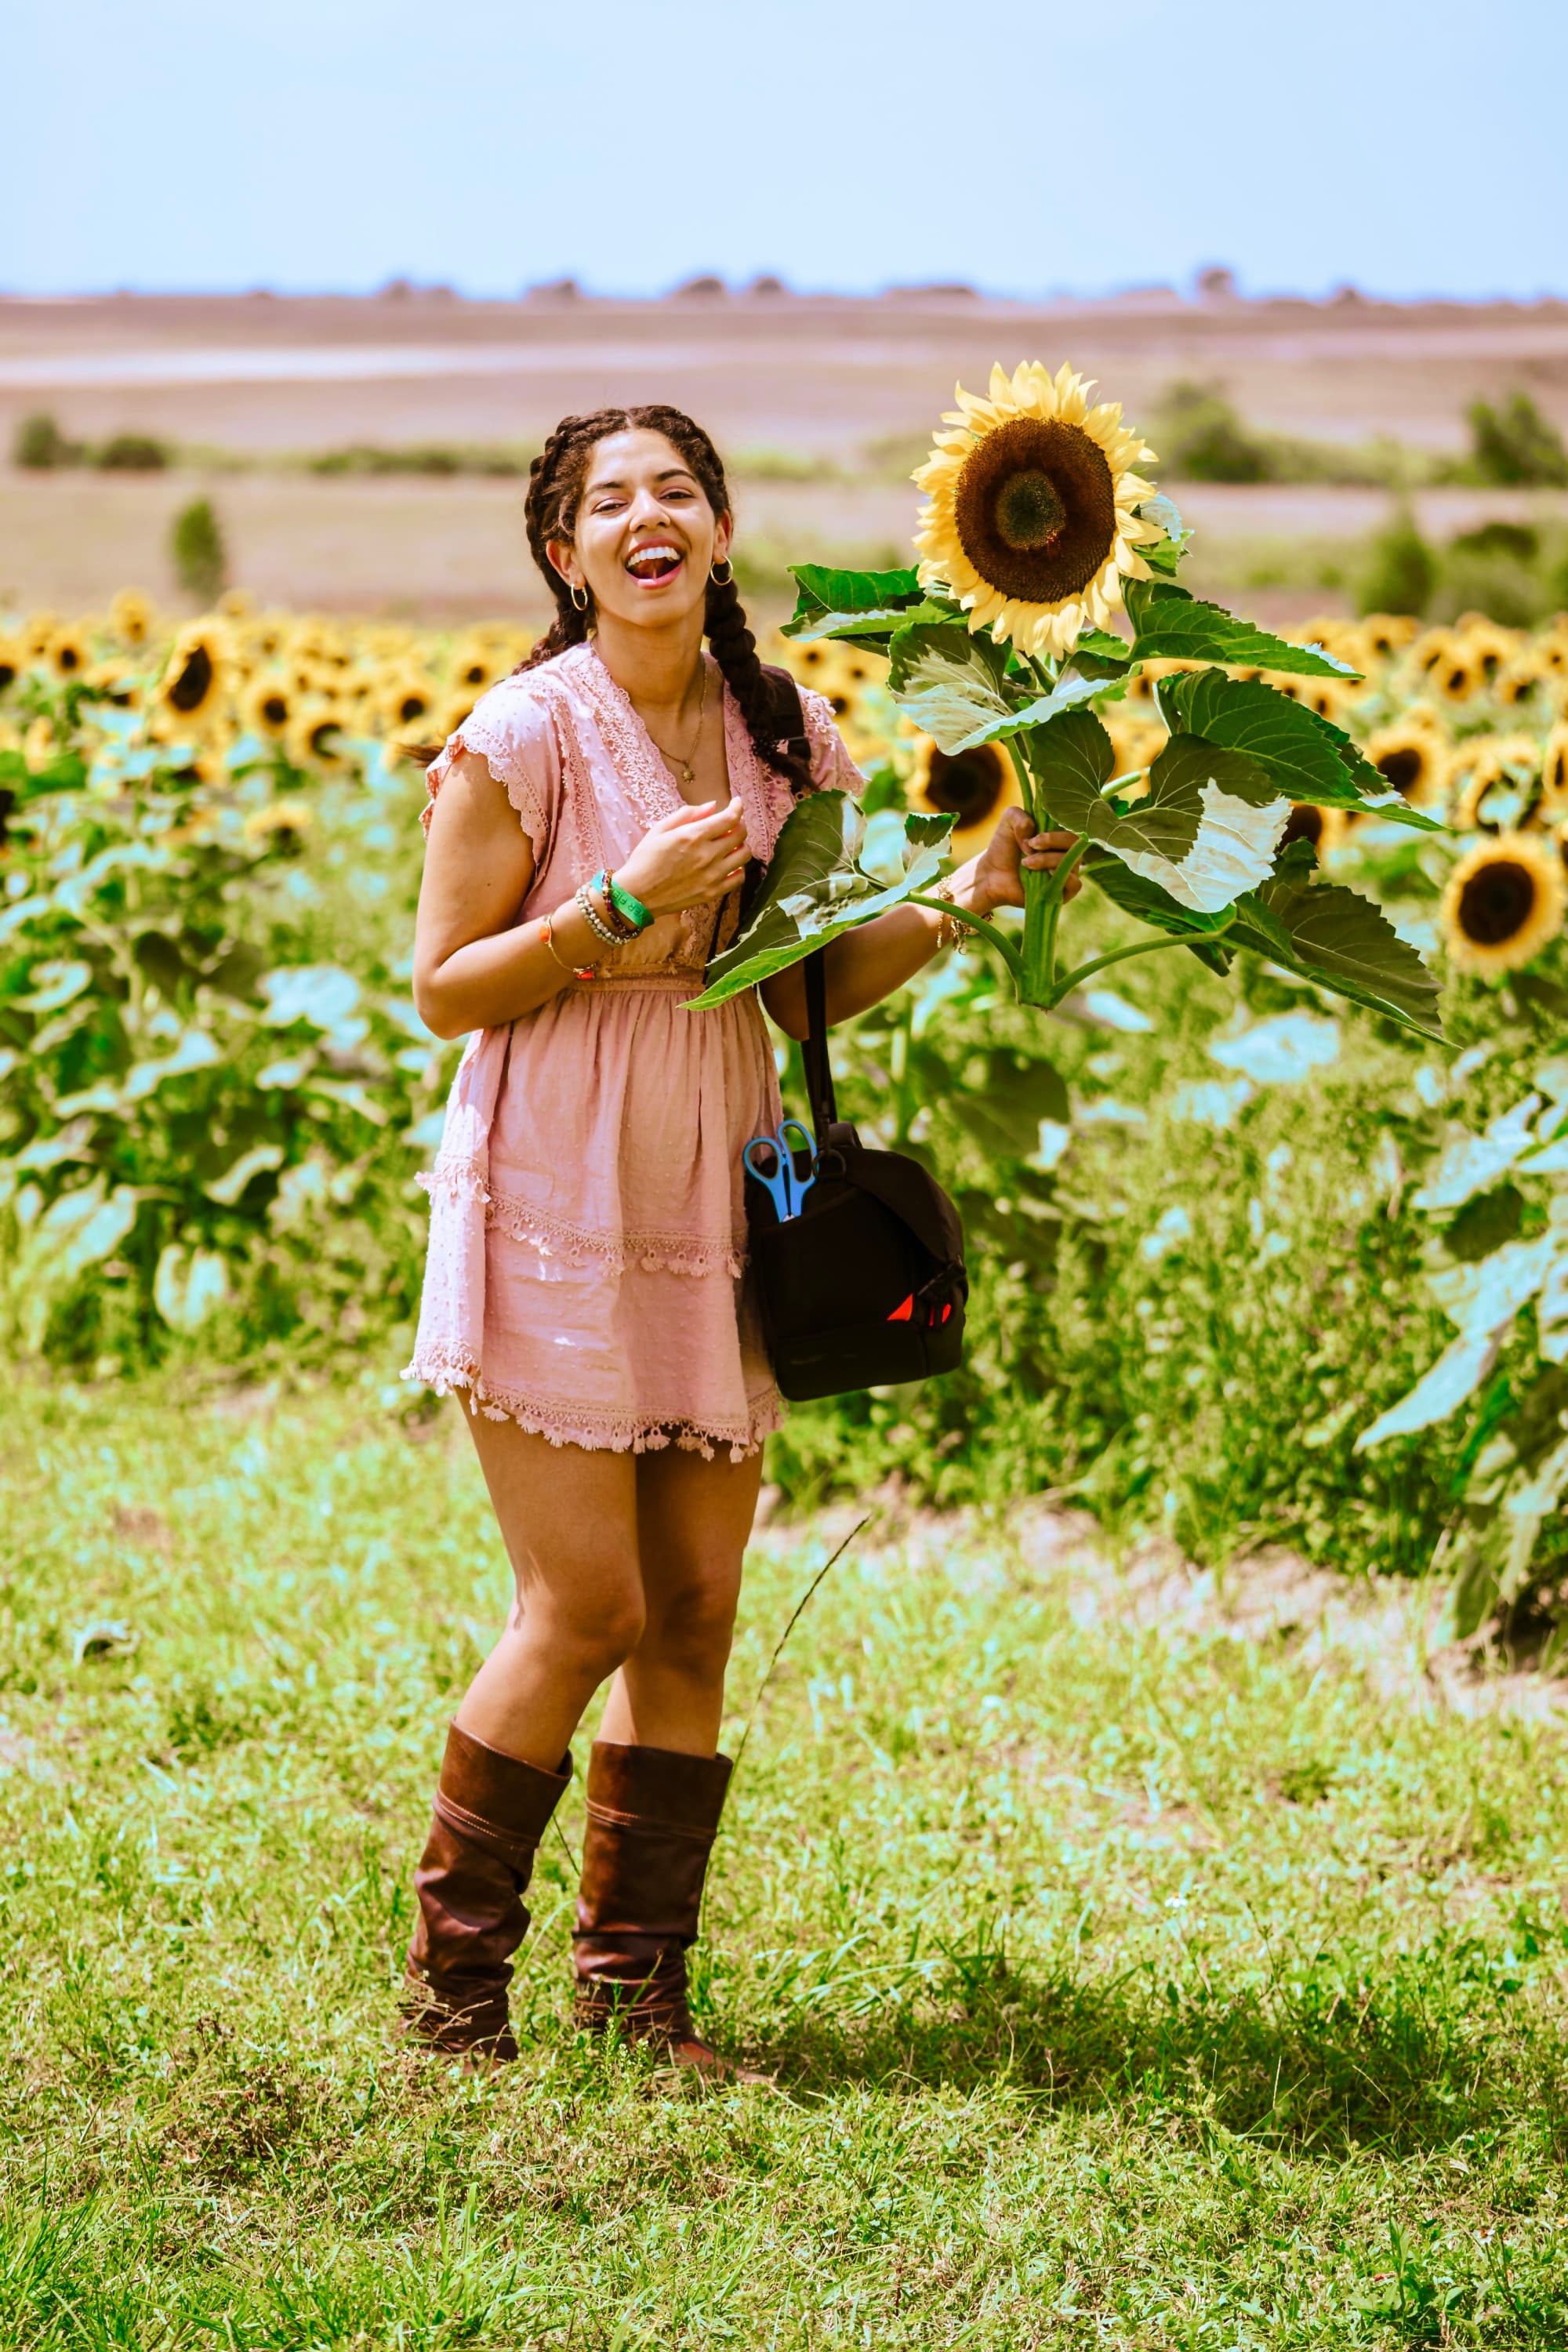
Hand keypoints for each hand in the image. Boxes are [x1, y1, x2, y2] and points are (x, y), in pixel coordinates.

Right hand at [615, 797, 749, 915]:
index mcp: (693, 836)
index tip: (736, 803)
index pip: (730, 818)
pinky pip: (739, 877)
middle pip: (741, 834)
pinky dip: (738, 868)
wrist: (637, 895)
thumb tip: (712, 806)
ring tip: (729, 845)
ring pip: (744, 855)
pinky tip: (728, 864)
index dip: (737, 807)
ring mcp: (712, 875)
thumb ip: (687, 815)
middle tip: (730, 824)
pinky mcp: (713, 892)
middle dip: (738, 824)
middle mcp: (707, 855)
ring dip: (740, 845)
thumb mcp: (660, 830)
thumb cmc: (644, 860)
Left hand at [964, 807, 1081, 916]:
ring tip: (1026, 863)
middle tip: (1029, 846)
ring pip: (1072, 862)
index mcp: (1059, 835)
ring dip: (1047, 860)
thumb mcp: (1008, 822)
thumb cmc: (1004, 847)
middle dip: (1051, 841)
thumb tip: (1032, 831)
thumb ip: (1018, 815)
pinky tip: (1048, 874)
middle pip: (1076, 843)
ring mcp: (1066, 873)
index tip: (1033, 835)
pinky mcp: (1061, 893)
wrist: (992, 875)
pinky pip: (1076, 885)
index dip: (1056, 827)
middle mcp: (1066, 853)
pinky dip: (1066, 878)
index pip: (1074, 826)